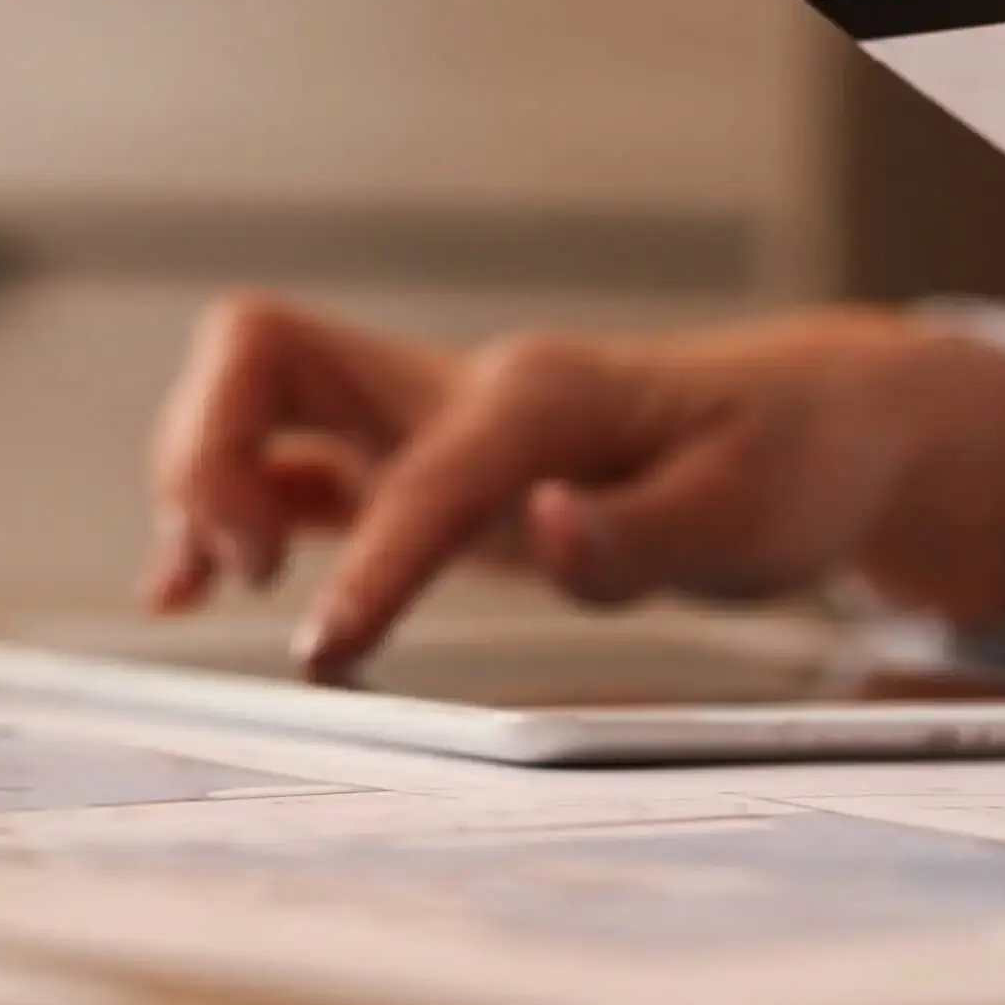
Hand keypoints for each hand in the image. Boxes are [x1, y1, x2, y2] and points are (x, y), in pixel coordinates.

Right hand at [144, 299, 1004, 677]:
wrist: (814, 421)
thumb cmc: (789, 464)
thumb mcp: (751, 519)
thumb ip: (640, 535)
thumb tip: (548, 530)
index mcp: (545, 399)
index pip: (425, 474)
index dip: (371, 563)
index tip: (325, 654)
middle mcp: (465, 391)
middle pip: (266, 350)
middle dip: (209, 446)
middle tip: (234, 570)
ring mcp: (429, 421)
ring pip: (254, 393)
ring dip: (197, 472)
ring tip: (195, 586)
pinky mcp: (420, 465)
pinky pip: (287, 464)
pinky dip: (223, 510)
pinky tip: (190, 585)